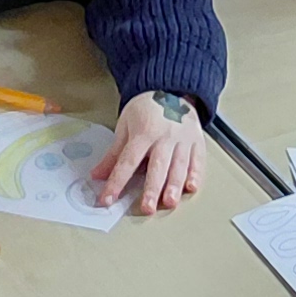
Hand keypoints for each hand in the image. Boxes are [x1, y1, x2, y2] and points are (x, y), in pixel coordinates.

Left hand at [95, 90, 205, 212]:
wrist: (171, 88)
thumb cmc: (146, 108)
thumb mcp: (125, 126)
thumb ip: (114, 153)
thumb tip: (98, 175)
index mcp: (144, 132)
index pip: (128, 161)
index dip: (117, 182)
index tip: (107, 199)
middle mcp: (165, 136)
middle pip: (158, 166)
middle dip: (152, 189)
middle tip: (147, 208)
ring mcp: (183, 139)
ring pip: (179, 165)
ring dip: (175, 185)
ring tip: (170, 202)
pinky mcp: (197, 141)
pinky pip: (198, 160)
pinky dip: (196, 174)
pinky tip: (191, 187)